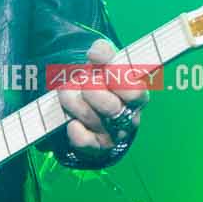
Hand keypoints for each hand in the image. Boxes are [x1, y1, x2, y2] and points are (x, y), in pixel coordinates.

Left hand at [56, 35, 146, 151]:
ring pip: (93, 120)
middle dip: (90, 91)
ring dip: (73, 103)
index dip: (116, 80)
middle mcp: (128, 117)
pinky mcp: (96, 149)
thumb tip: (96, 54)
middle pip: (111, 107)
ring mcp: (113, 135)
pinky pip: (84, 141)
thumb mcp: (103, 63)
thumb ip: (103, 52)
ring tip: (66, 93)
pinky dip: (75, 130)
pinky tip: (72, 122)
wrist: (86, 108)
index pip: (134, 92)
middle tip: (82, 83)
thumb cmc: (99, 82)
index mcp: (136, 96)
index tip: (102, 70)